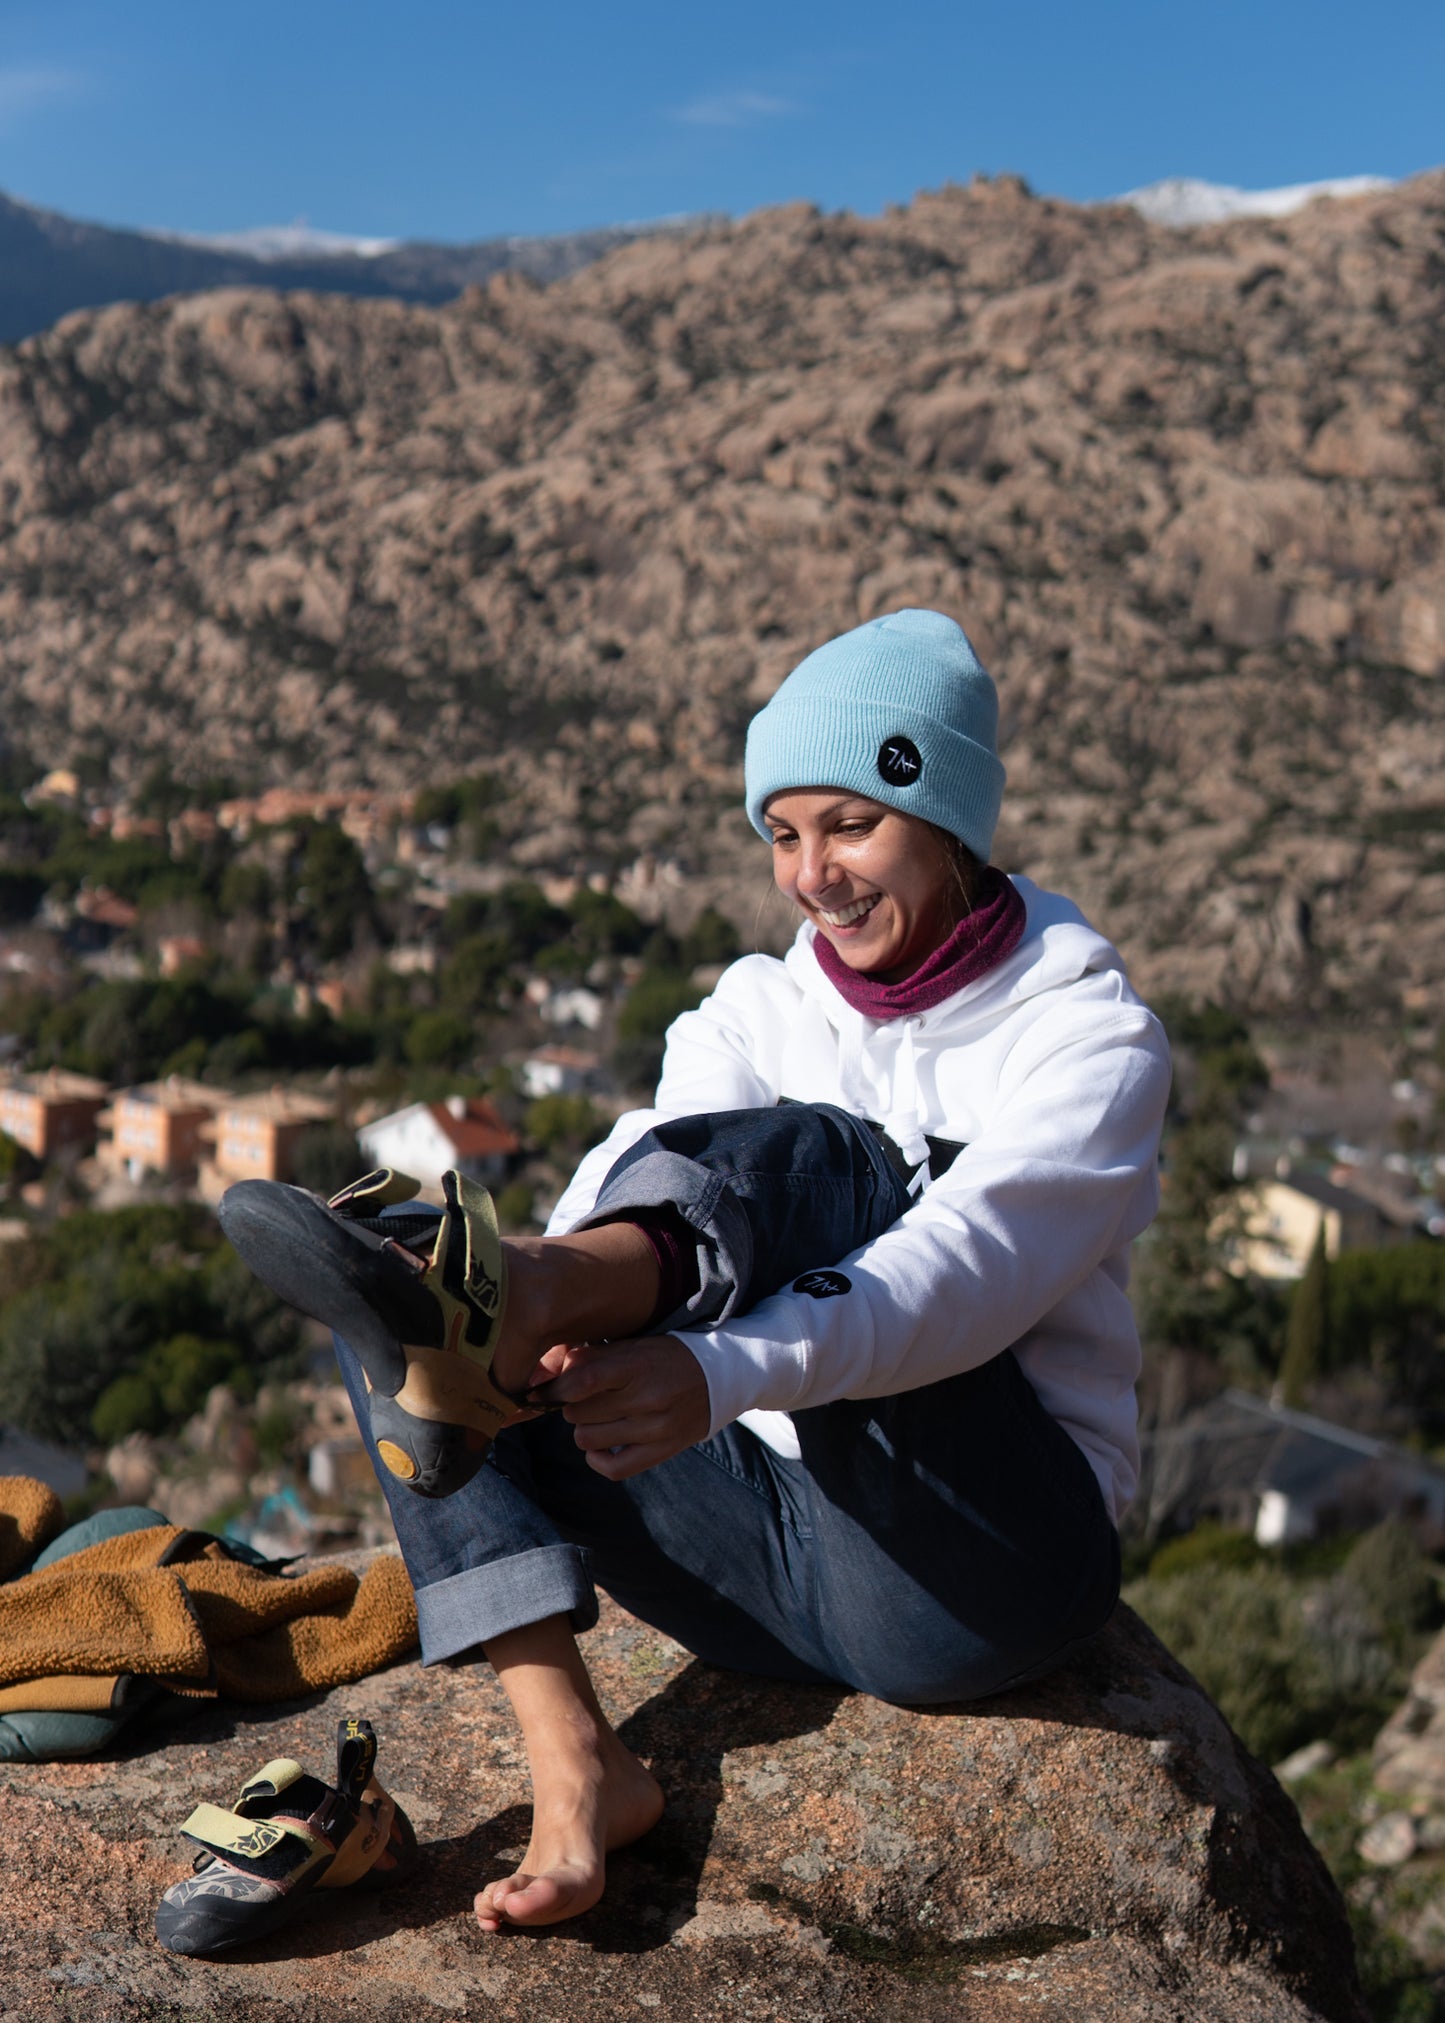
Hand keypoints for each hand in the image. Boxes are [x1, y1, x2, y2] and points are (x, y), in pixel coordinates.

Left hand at [525, 1335, 709, 1480]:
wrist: (721, 1376)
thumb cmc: (667, 1357)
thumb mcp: (635, 1345)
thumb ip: (594, 1356)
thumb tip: (553, 1370)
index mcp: (638, 1365)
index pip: (581, 1382)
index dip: (553, 1389)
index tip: (541, 1392)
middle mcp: (647, 1398)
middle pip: (579, 1412)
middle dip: (571, 1405)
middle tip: (581, 1398)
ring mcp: (655, 1428)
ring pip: (589, 1439)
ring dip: (584, 1428)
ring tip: (596, 1416)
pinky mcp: (662, 1451)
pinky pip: (614, 1468)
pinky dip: (598, 1458)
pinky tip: (602, 1443)